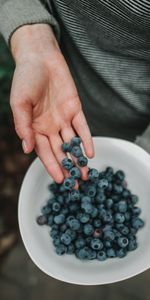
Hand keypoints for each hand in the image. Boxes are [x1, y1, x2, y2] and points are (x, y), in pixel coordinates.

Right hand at [10, 24, 93, 182]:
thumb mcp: (19, 103)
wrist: (40, 57)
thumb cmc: (25, 79)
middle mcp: (49, 127)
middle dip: (67, 168)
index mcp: (33, 128)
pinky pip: (82, 127)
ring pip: (72, 143)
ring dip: (78, 158)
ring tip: (86, 174)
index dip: (52, 166)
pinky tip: (90, 153)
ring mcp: (63, 119)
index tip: (60, 180)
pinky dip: (86, 140)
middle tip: (76, 184)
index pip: (43, 152)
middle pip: (59, 151)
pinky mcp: (75, 109)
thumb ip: (23, 126)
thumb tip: (27, 149)